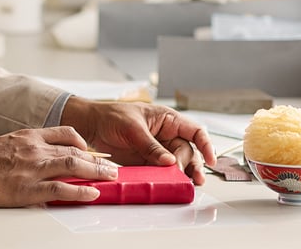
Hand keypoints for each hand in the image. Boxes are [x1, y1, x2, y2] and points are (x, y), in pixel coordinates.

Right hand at [0, 126, 118, 206]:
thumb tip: (41, 159)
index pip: (65, 133)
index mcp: (30, 136)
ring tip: (111, 177)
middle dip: (97, 159)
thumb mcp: (7, 143)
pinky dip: (80, 191)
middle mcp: (36, 148)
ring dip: (96, 172)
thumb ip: (26, 147)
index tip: (92, 151)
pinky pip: (61, 188)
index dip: (83, 142)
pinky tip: (93, 194)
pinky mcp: (29, 187)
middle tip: (112, 167)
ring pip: (73, 165)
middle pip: (75, 150)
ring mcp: (34, 167)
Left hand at [61, 98, 215, 184]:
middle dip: (191, 164)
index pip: (194, 131)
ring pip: (178, 164)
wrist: (90, 125)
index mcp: (166, 120)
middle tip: (186, 175)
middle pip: (188, 151)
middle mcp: (166, 135)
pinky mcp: (147, 162)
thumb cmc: (110, 116)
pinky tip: (169, 185)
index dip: (205, 144)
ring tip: (188, 184)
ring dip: (184, 174)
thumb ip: (151, 145)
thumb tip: (169, 161)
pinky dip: (167, 179)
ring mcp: (157, 150)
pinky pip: (162, 172)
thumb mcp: (132, 128)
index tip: (211, 159)